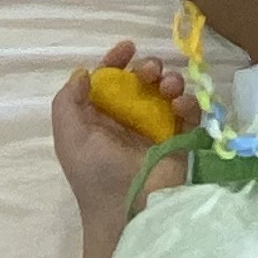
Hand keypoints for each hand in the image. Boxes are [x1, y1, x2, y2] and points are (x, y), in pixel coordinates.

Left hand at [53, 41, 189, 214]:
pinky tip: (180, 106)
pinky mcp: (181, 139)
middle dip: (148, 68)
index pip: (110, 80)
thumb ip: (68, 102)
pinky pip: (189, 112)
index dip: (116, 61)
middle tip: (150, 72)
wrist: (127, 210)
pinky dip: (188, 103)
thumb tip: (83, 73)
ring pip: (168, 91)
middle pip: (143, 81)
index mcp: (101, 118)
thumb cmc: (96, 174)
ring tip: (169, 88)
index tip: (128, 47)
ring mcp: (157, 129)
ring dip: (170, 81)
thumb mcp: (70, 138)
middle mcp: (129, 120)